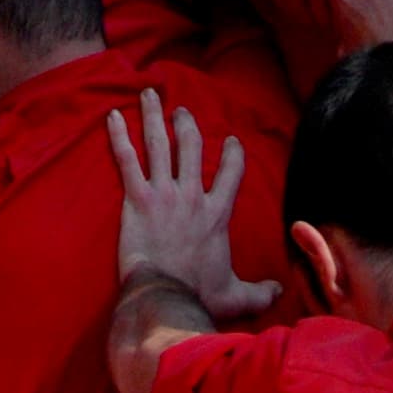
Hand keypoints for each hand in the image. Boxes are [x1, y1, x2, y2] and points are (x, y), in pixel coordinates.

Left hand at [107, 89, 280, 317]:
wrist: (165, 297)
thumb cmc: (198, 296)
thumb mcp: (235, 295)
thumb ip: (258, 292)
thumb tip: (279, 292)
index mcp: (216, 213)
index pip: (231, 172)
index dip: (232, 153)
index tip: (231, 140)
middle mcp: (191, 195)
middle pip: (190, 146)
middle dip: (186, 123)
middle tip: (180, 111)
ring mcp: (163, 193)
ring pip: (158, 143)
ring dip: (153, 116)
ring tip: (149, 95)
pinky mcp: (137, 199)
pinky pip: (126, 159)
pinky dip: (118, 136)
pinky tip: (112, 116)